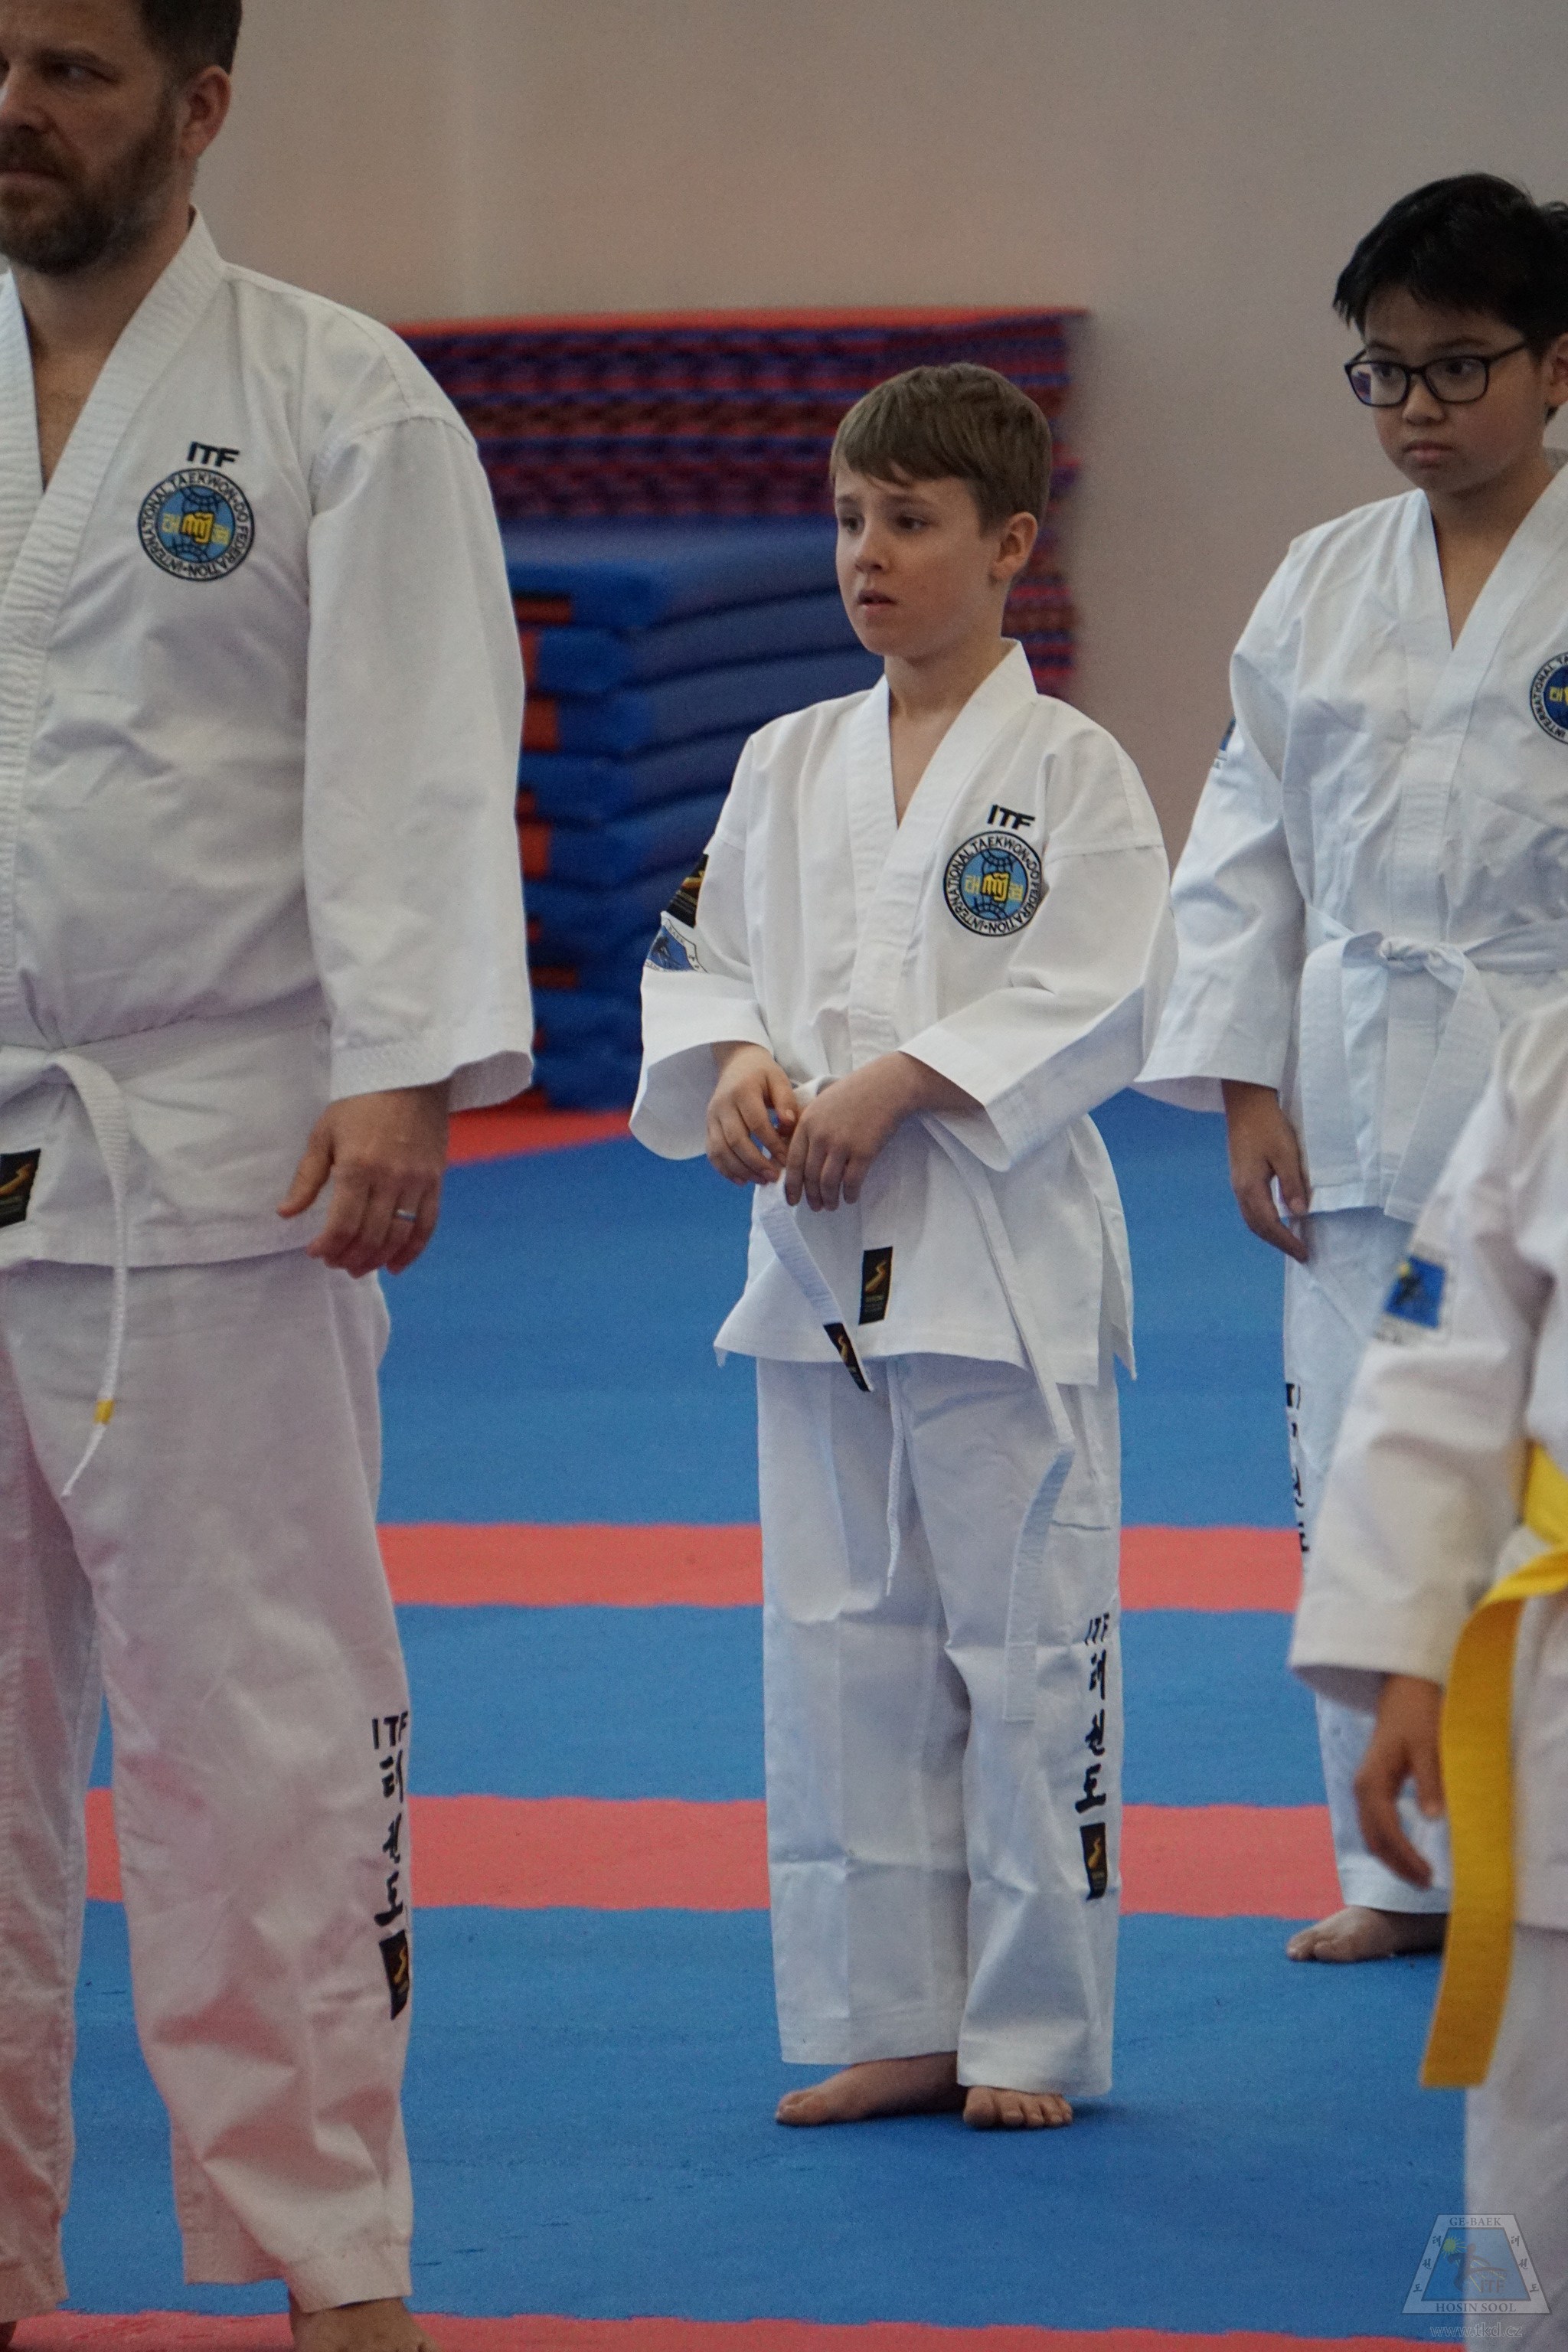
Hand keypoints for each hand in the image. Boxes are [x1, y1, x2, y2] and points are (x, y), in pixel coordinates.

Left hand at [278, 1082, 449, 1276]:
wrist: (408, 1076)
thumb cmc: (359, 1102)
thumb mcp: (324, 1134)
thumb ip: (307, 1178)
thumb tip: (286, 1213)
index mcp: (357, 1167)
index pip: (342, 1224)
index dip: (327, 1246)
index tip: (315, 1252)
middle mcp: (390, 1179)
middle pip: (370, 1236)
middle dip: (349, 1257)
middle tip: (335, 1263)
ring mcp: (416, 1182)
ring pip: (397, 1237)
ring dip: (376, 1260)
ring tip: (359, 1268)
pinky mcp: (435, 1181)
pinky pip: (427, 1226)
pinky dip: (412, 1251)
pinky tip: (396, 1266)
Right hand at [707, 1043, 799, 1185]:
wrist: (737, 1063)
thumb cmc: (762, 1073)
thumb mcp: (778, 1079)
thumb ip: (786, 1101)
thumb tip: (789, 1126)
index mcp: (742, 1091)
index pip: (756, 1123)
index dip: (771, 1144)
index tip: (786, 1159)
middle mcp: (722, 1105)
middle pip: (736, 1140)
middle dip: (756, 1162)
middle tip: (774, 1176)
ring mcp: (712, 1117)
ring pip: (721, 1150)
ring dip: (741, 1170)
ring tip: (761, 1180)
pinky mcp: (708, 1127)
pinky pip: (712, 1153)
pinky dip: (725, 1170)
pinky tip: (742, 1180)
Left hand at [785, 1053, 974, 1211]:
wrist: (888, 1085)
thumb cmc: (856, 1093)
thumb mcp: (822, 1103)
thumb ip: (808, 1125)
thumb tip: (794, 1151)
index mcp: (807, 1122)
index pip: (793, 1162)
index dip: (791, 1185)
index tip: (792, 1199)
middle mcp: (821, 1135)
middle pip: (810, 1176)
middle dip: (811, 1197)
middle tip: (815, 1207)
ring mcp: (842, 1144)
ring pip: (828, 1183)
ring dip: (829, 1199)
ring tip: (832, 1205)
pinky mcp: (864, 1151)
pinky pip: (851, 1182)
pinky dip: (849, 1194)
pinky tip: (850, 1198)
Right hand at [1222, 1079, 1308, 1260]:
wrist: (1245, 1103)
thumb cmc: (1268, 1125)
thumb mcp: (1286, 1154)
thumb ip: (1292, 1184)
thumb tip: (1298, 1213)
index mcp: (1251, 1187)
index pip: (1270, 1224)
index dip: (1287, 1241)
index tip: (1304, 1253)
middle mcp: (1240, 1189)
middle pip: (1257, 1226)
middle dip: (1278, 1242)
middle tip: (1299, 1253)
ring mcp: (1238, 1183)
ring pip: (1252, 1218)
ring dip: (1270, 1233)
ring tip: (1289, 1240)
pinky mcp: (1241, 1176)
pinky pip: (1251, 1208)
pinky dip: (1264, 1220)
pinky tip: (1277, 1219)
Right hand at [1354, 1673, 1444, 1885]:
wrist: (1403, 1693)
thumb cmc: (1418, 1717)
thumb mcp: (1429, 1747)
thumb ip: (1429, 1781)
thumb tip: (1434, 1819)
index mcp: (1371, 1781)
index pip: (1387, 1830)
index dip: (1406, 1856)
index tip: (1429, 1875)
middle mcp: (1362, 1789)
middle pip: (1374, 1839)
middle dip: (1398, 1865)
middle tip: (1427, 1884)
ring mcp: (1365, 1789)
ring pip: (1373, 1835)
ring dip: (1393, 1858)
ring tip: (1420, 1875)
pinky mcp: (1372, 1788)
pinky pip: (1377, 1825)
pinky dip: (1391, 1844)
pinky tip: (1409, 1853)